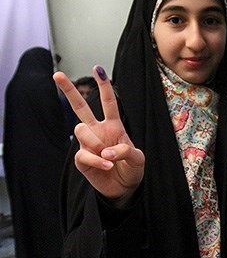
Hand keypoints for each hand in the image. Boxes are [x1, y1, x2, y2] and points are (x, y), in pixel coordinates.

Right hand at [53, 66, 144, 206]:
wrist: (124, 188)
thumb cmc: (132, 169)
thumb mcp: (138, 158)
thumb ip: (126, 151)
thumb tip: (106, 151)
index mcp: (113, 126)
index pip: (108, 102)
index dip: (103, 86)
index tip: (97, 69)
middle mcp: (98, 131)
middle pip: (80, 107)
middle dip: (69, 90)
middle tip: (57, 75)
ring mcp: (88, 144)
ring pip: (81, 130)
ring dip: (95, 142)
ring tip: (109, 157)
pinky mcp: (82, 160)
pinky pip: (83, 155)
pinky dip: (97, 160)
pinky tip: (106, 165)